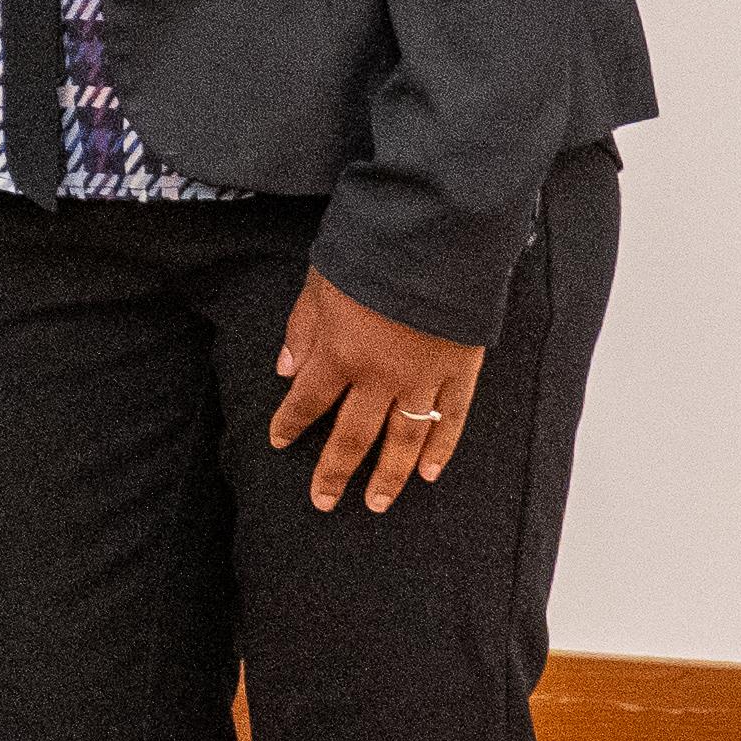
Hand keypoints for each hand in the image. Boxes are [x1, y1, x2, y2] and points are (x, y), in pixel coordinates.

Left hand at [269, 266, 487, 510]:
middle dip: (334, 471)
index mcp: (340, 352)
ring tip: (376, 503)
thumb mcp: (319, 284)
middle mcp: (380, 376)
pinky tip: (429, 474)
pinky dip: (441, 449)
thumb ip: (301, 330)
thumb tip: (284, 370)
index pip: (306, 401)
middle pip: (353, 436)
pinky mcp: (461, 371)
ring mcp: (424, 378)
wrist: (437, 238)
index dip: (290, 424)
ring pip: (404, 440)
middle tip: (322, 502)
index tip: (279, 443)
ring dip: (388, 476)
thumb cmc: (371, 254)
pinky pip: (450, 421)